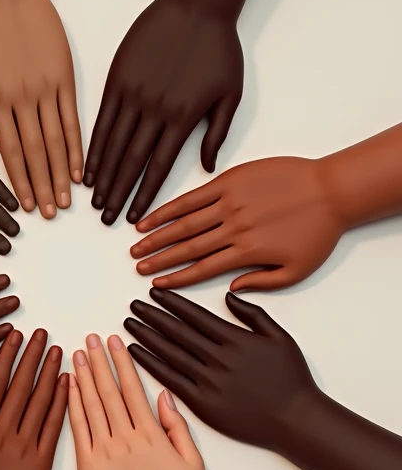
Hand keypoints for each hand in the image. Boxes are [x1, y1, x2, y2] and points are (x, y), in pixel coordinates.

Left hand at [0, 0, 83, 217]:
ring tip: (67, 199)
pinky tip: (80, 165)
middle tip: (52, 214)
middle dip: (44, 186)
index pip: (10, 151)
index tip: (27, 206)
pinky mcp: (64, 75)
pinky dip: (77, 143)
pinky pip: (72, 116)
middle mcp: (24, 98)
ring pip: (57, 140)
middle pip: (36, 153)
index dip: (20, 182)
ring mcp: (47, 87)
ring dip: (62, 172)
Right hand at [0, 328, 67, 469]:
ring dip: (49, 374)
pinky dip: (62, 405)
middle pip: (21, 385)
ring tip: (58, 351)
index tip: (16, 336)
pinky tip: (67, 387)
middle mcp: (2, 433)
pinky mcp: (40, 469)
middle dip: (32, 356)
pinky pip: (53, 430)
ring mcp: (24, 450)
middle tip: (43, 334)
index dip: (7, 356)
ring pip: (40, 403)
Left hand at [68, 334, 205, 469]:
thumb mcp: (193, 463)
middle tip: (90, 338)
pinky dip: (72, 407)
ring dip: (83, 378)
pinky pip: (78, 431)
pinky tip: (68, 389)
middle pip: (109, 391)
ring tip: (76, 355)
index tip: (114, 342)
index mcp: (152, 434)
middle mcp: (126, 438)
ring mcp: (105, 453)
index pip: (133, 388)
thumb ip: (178, 427)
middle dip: (99, 361)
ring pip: (91, 406)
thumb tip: (164, 396)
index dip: (121, 362)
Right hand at [84, 0, 242, 224]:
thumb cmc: (219, 47)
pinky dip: (94, 144)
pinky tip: (88, 162)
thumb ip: (218, 133)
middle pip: (131, 161)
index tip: (134, 217)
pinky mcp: (118, 77)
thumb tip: (208, 169)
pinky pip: (103, 117)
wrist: (197, 4)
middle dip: (118, 193)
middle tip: (106, 219)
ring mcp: (133, 92)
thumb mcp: (231, 93)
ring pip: (113, 143)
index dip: (145, 194)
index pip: (160, 166)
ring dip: (102, 174)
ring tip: (93, 199)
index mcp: (184, 117)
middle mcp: (155, 109)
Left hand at [125, 288, 317, 450]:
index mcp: (235, 339)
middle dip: (153, 315)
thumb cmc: (290, 378)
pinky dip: (151, 364)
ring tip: (129, 323)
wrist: (295, 419)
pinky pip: (170, 379)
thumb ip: (252, 314)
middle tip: (134, 304)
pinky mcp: (202, 404)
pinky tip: (136, 353)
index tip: (155, 293)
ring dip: (147, 336)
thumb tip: (228, 296)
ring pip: (170, 353)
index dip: (173, 303)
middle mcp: (218, 358)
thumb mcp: (279, 337)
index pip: (195, 316)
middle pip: (177, 332)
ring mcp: (208, 381)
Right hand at [132, 156, 343, 290]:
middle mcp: (233, 228)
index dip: (177, 279)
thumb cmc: (319, 230)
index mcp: (248, 252)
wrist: (332, 190)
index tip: (156, 285)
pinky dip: (171, 207)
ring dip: (159, 235)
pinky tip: (154, 215)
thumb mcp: (297, 270)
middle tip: (137, 266)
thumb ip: (262, 283)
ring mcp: (230, 202)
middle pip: (187, 247)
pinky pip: (194, 196)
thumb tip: (232, 289)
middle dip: (159, 258)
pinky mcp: (231, 180)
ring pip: (185, 222)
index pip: (203, 269)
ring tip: (137, 244)